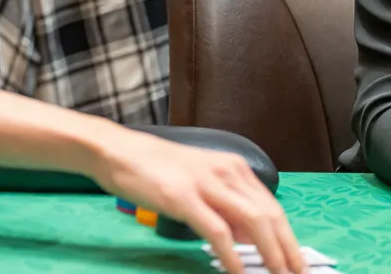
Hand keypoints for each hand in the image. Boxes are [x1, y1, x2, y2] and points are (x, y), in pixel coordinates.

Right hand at [90, 130, 305, 273]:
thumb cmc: (153, 167)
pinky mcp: (183, 198)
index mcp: (232, 166)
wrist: (115, 151)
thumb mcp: (199, 179)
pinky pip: (219, 232)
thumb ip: (225, 205)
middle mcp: (225, 171)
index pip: (272, 207)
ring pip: (254, 223)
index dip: (289, 239)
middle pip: (271, 217)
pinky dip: (233, 257)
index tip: (297, 263)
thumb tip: (251, 238)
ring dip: (270, 256)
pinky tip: (236, 272)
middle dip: (288, 252)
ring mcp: (205, 183)